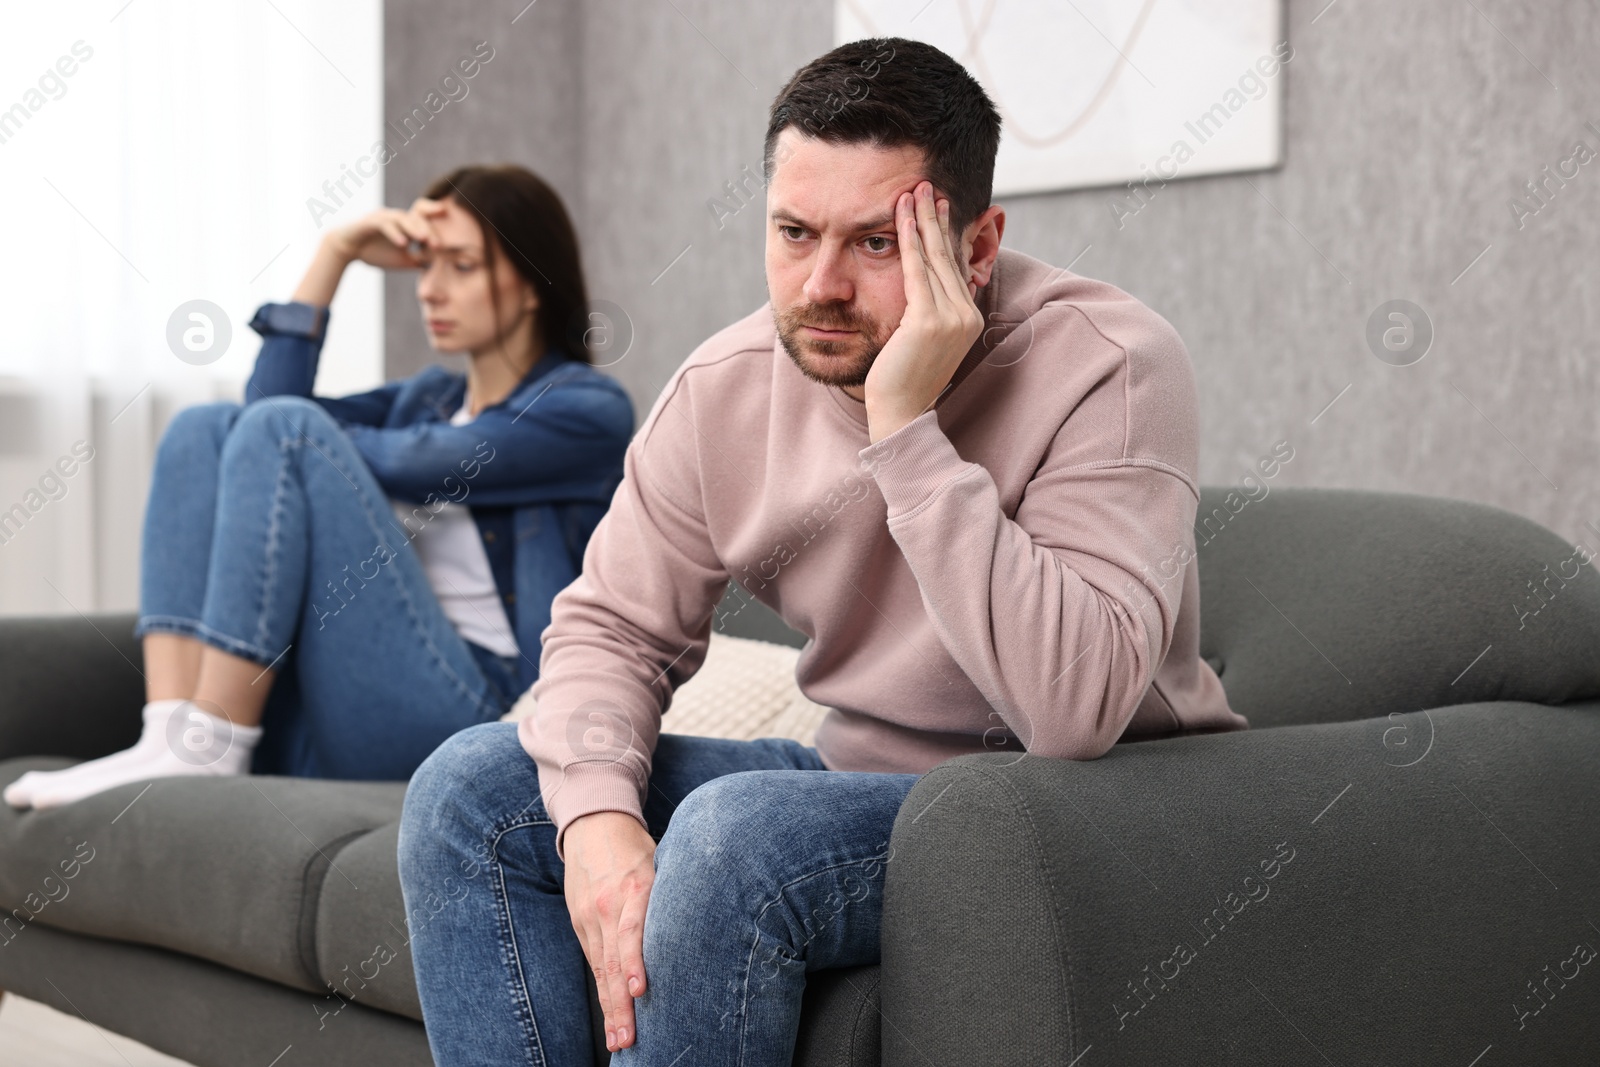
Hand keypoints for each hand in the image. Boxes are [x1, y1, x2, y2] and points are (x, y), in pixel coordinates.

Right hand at [291, 198, 446, 306]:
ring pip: (403, 218)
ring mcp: (384, 217)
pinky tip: (403, 244)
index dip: (438, 220)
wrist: (347, 250)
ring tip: (424, 240)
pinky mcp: (370, 221)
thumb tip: (439, 269)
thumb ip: (419, 261)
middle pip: (417, 217)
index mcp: (406, 224)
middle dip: (429, 230)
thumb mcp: (402, 260)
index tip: (454, 231)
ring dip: (414, 229)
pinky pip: (385, 224)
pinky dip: (395, 234)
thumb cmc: (376, 253)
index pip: (425, 218)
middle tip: (438, 245)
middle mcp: (397, 217)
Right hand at [563, 810, 656, 1051]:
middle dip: (621, 1004)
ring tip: (618, 1040)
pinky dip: (603, 992)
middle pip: (614, 961)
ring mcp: (590, 917)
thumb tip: (709, 923)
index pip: (632, 930)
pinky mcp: (580, 924)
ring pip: (602, 969)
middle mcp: (609, 905)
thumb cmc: (637, 846)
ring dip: (610, 1008)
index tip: (641, 990)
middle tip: (628, 1039)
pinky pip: (594, 962)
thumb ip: (675, 895)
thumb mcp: (662, 860)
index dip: (636, 962)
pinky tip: (610, 1017)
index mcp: (635, 887)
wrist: (593, 825)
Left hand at [862, 180, 984, 443]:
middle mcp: (966, 315)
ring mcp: (950, 318)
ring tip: (914, 190)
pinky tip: (900, 216)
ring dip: (922, 219)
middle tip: (927, 185)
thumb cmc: (903, 381)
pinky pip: (916, 270)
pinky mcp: (928, 321)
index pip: (956, 266)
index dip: (947, 234)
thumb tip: (919, 291)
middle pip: (949, 255)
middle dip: (937, 217)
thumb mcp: (922, 341)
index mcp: (968, 318)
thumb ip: (927, 313)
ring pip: (934, 257)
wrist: (901, 414)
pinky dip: (908, 240)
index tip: (939, 207)